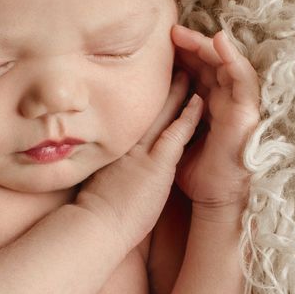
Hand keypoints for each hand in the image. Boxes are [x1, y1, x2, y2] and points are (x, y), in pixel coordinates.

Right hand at [74, 68, 202, 247]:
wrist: (95, 228)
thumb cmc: (96, 216)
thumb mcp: (98, 185)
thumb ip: (108, 173)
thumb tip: (109, 174)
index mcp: (114, 151)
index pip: (131, 121)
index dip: (141, 102)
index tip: (146, 87)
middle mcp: (127, 145)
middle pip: (146, 111)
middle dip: (159, 88)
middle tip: (170, 66)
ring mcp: (141, 153)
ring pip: (162, 115)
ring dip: (177, 93)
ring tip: (188, 73)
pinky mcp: (157, 166)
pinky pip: (176, 134)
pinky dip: (188, 116)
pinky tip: (199, 100)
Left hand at [168, 23, 261, 209]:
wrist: (213, 197)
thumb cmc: (193, 173)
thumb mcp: (172, 141)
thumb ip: (165, 122)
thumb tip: (136, 113)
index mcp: (206, 105)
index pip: (194, 72)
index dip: (180, 56)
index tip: (158, 43)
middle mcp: (223, 100)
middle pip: (209, 63)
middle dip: (191, 45)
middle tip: (171, 31)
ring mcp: (237, 103)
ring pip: (225, 64)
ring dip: (208, 46)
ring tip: (188, 33)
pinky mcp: (247, 109)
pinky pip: (243, 77)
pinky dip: (233, 57)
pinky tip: (220, 41)